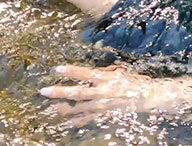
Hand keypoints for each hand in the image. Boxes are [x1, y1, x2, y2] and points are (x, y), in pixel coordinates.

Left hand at [40, 64, 186, 126]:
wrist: (148, 97)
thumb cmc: (135, 81)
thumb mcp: (120, 71)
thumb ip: (104, 72)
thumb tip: (90, 71)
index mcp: (107, 78)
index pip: (85, 74)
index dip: (71, 71)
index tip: (57, 69)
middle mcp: (103, 92)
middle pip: (77, 92)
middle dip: (60, 92)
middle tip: (44, 91)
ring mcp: (103, 105)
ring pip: (79, 107)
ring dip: (64, 108)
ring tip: (52, 107)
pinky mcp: (105, 115)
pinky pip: (88, 119)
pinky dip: (77, 120)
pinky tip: (67, 122)